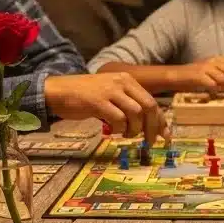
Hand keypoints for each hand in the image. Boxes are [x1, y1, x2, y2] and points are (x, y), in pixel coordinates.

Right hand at [45, 72, 164, 142]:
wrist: (58, 91)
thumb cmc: (85, 96)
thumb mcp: (111, 96)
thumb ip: (128, 107)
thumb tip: (149, 128)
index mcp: (128, 80)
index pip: (152, 101)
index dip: (160, 121)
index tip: (165, 137)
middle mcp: (121, 82)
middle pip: (148, 106)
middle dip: (152, 128)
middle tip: (149, 142)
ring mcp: (110, 91)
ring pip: (135, 113)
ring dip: (134, 129)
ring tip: (125, 135)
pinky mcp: (98, 101)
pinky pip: (118, 118)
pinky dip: (119, 129)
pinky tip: (112, 131)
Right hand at [172, 56, 223, 92]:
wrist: (177, 75)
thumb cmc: (195, 74)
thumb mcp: (211, 70)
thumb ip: (223, 72)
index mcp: (217, 59)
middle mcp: (212, 61)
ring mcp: (205, 68)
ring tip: (219, 89)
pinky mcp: (199, 76)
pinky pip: (213, 84)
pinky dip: (215, 89)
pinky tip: (212, 90)